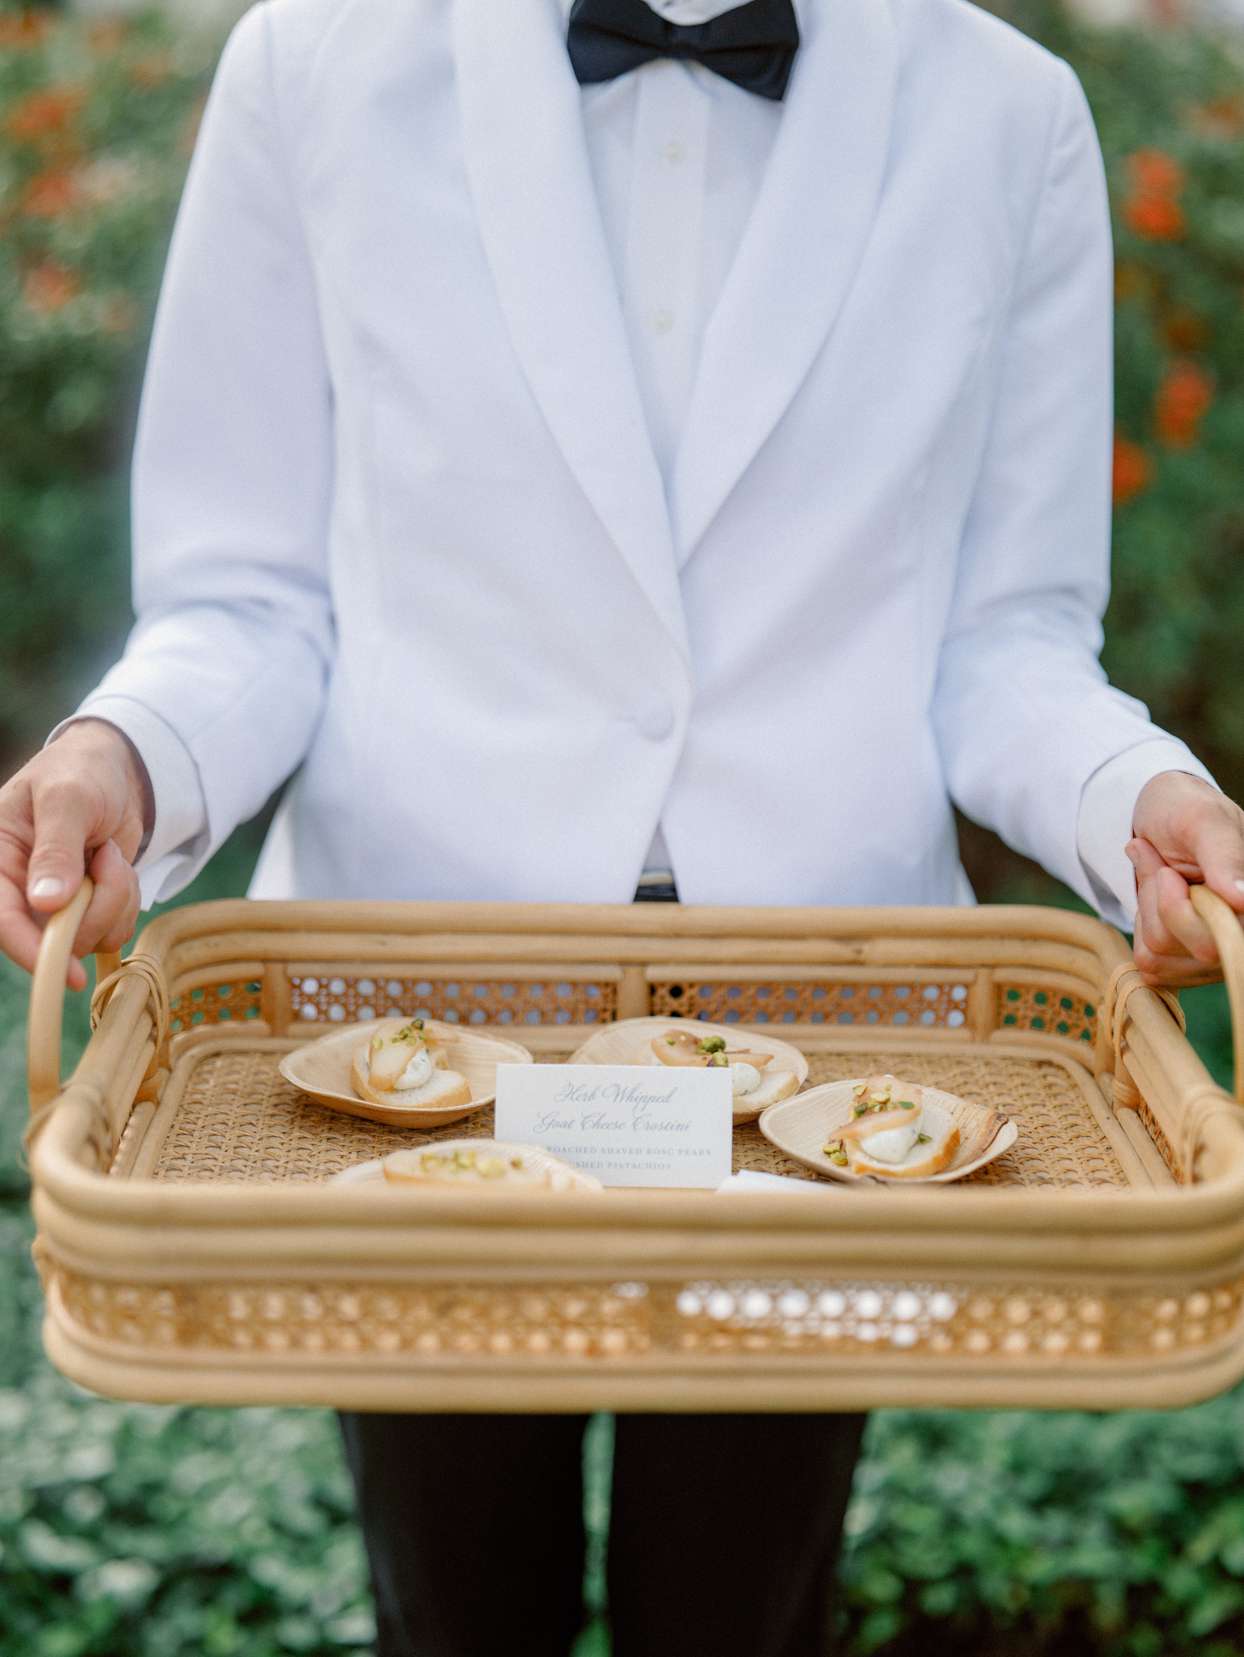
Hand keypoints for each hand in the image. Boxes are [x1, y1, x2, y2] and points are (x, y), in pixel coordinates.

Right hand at [0, 720, 150, 990]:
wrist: (113, 772)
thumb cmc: (79, 773)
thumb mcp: (67, 799)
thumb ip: (56, 849)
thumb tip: (45, 902)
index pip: (2, 919)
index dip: (31, 949)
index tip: (67, 971)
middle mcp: (19, 888)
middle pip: (52, 937)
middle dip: (93, 909)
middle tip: (107, 861)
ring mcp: (54, 903)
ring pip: (90, 936)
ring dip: (114, 898)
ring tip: (107, 852)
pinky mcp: (86, 907)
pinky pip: (113, 927)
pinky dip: (126, 900)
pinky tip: (115, 864)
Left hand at [1127, 771, 1243, 986]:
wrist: (1158, 814)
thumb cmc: (1184, 809)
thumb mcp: (1202, 820)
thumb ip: (1225, 858)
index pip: (1224, 936)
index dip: (1181, 907)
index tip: (1167, 872)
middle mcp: (1242, 933)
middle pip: (1197, 951)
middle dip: (1161, 903)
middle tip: (1162, 869)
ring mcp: (1217, 952)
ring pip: (1164, 955)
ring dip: (1146, 908)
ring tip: (1159, 874)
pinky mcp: (1186, 962)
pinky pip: (1149, 963)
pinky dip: (1140, 923)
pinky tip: (1153, 896)